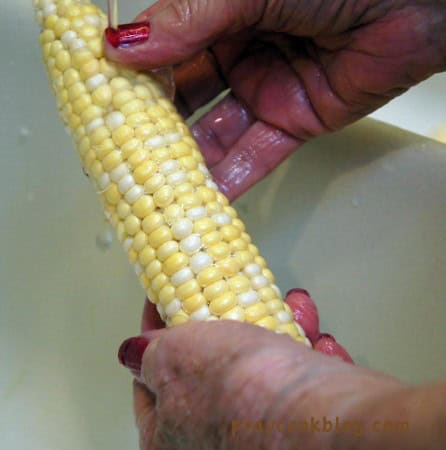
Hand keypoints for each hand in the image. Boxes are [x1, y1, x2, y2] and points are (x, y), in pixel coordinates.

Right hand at [105, 0, 445, 199]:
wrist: (420, 2)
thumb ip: (190, 19)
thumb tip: (123, 45)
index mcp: (220, 13)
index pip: (165, 51)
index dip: (132, 78)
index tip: (100, 104)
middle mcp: (239, 52)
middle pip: (186, 98)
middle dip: (156, 127)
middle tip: (122, 156)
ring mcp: (266, 90)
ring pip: (217, 132)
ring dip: (190, 161)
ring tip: (157, 188)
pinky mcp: (295, 122)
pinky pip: (257, 154)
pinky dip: (233, 177)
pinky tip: (205, 199)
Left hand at [119, 303, 445, 449]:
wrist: (318, 416)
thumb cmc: (236, 389)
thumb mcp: (176, 358)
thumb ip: (148, 353)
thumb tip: (130, 352)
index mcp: (169, 437)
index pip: (148, 379)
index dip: (155, 333)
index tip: (164, 301)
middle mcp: (211, 444)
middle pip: (211, 370)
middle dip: (225, 324)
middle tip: (231, 296)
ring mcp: (258, 435)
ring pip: (261, 372)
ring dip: (276, 333)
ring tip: (293, 309)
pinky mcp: (302, 429)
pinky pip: (299, 387)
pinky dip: (307, 358)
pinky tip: (319, 341)